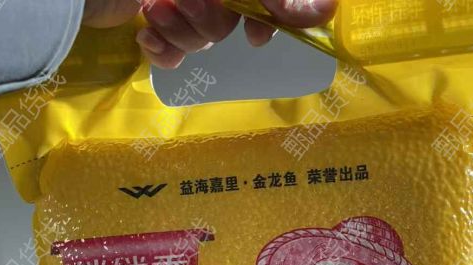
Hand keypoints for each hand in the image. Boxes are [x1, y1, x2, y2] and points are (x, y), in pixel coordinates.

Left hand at [83, 0, 336, 68]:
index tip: (257, 36)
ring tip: (154, 12)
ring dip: (180, 34)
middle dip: (207, 20)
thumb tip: (325, 10)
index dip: (273, 15)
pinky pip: (174, 52)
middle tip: (179, 1)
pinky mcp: (154, 19)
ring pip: (204, 39)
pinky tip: (147, 35)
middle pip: (233, 18)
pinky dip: (162, 51)